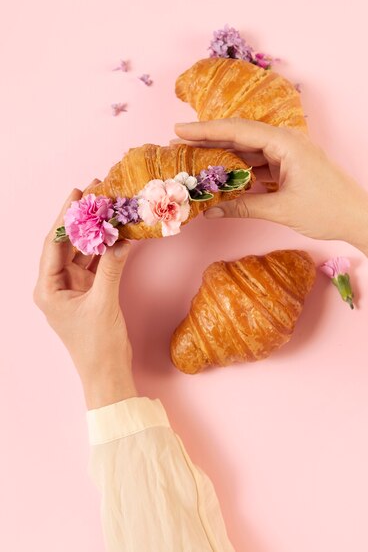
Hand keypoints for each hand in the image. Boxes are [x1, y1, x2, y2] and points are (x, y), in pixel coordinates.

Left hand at [33, 182, 137, 408]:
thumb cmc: (97, 345)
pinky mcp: (89, 291)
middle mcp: (57, 284)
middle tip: (96, 193)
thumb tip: (121, 238)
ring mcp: (73, 287)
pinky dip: (107, 249)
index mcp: (48, 288)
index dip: (66, 217)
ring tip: (109, 207)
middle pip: (68, 243)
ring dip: (96, 232)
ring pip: (83, 251)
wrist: (108, 373)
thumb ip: (111, 268)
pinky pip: (97, 263)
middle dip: (82, 219)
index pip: (54, 244)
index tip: (78, 193)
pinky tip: (117, 233)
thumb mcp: (103, 303)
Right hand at [174, 118, 367, 282]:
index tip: (178, 130)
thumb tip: (210, 212)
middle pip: (240, 136)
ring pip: (248, 150)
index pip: (237, 131)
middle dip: (209, 141)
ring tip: (195, 161)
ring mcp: (288, 154)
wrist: (360, 219)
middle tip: (178, 145)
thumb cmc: (327, 211)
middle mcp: (286, 142)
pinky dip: (240, 170)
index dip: (205, 131)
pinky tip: (222, 178)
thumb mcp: (281, 210)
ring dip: (223, 156)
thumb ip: (243, 208)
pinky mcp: (290, 167)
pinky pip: (258, 164)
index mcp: (286, 143)